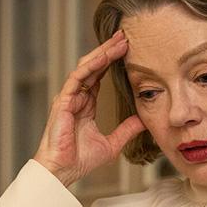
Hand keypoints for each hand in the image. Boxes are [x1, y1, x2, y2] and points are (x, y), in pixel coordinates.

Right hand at [34, 30, 144, 186]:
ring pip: (86, 67)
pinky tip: (104, 55)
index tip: (128, 49)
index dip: (112, 62)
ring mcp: (69, 97)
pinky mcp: (64, 101)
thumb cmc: (79, 160)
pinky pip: (78, 77)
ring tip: (119, 40)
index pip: (100, 76)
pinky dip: (92, 65)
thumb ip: (126, 130)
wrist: (63, 170)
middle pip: (94, 66)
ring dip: (103, 52)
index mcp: (86, 105)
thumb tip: (143, 120)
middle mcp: (76, 97)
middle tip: (125, 36)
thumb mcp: (112, 144)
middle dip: (109, 50)